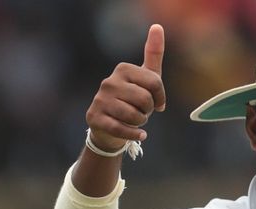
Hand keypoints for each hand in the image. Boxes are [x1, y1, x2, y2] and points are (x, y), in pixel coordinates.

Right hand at [85, 24, 165, 151]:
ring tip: (134, 120)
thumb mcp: (146, 77)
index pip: (155, 83)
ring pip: (135, 115)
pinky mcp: (95, 117)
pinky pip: (122, 129)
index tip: (157, 103)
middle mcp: (109, 81)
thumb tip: (157, 26)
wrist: (110, 126)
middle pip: (146, 100)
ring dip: (141, 122)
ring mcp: (100, 99)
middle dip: (149, 111)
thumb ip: (153, 53)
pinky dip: (135, 134)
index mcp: (123, 69)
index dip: (160, 98)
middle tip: (141, 111)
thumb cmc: (132, 100)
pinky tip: (139, 134)